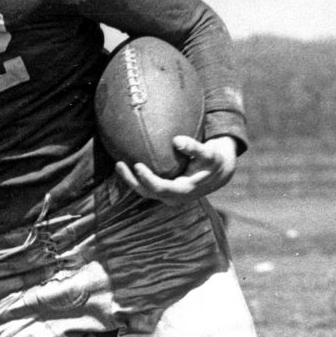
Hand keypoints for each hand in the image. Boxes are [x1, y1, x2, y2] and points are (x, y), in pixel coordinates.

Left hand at [115, 135, 238, 204]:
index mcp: (183, 190)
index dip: (147, 179)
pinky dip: (135, 177)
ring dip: (130, 180)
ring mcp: (167, 195)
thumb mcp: (209, 154)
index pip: (160, 188)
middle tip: (119, 164)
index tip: (137, 165)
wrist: (217, 174)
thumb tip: (177, 140)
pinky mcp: (164, 190)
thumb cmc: (213, 161)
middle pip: (146, 192)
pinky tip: (126, 163)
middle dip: (131, 180)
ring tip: (118, 164)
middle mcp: (173, 196)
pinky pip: (146, 186)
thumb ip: (194, 148)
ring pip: (143, 191)